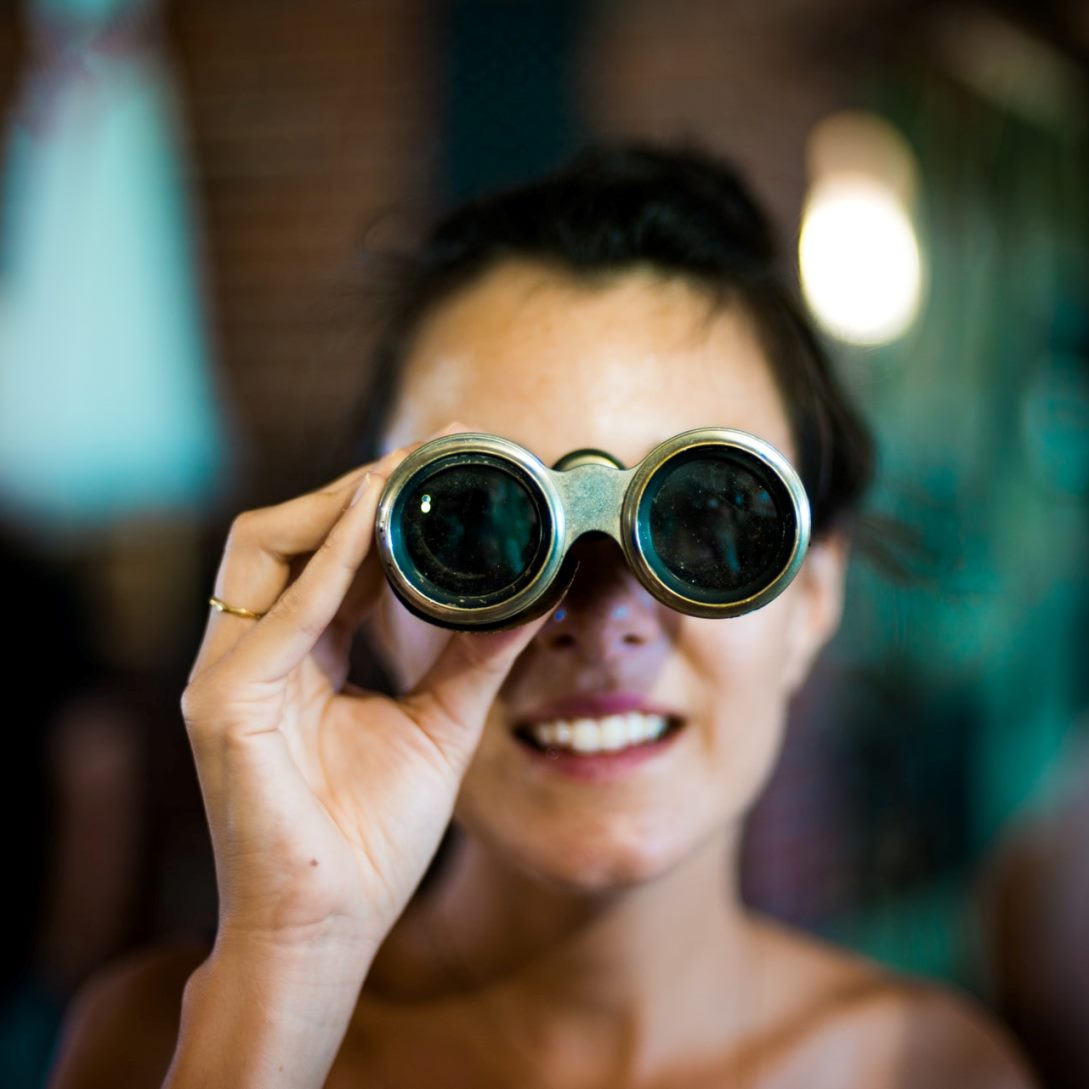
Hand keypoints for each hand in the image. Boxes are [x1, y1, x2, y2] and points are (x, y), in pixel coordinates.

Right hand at [182, 421, 550, 964]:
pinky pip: (278, 616)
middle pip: (283, 535)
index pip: (328, 558)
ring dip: (333, 506)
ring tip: (401, 472)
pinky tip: (372, 519)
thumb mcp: (439, 725)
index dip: (377, 506)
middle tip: (429, 450)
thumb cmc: (370, 837)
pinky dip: (326, 564)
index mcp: (299, 659)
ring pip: (261, 551)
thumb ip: (476, 658)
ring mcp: (227, 677)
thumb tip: (537, 595)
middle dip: (351, 487)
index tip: (443, 464)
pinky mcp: (223, 707)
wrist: (328, 929)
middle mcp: (253, 656)